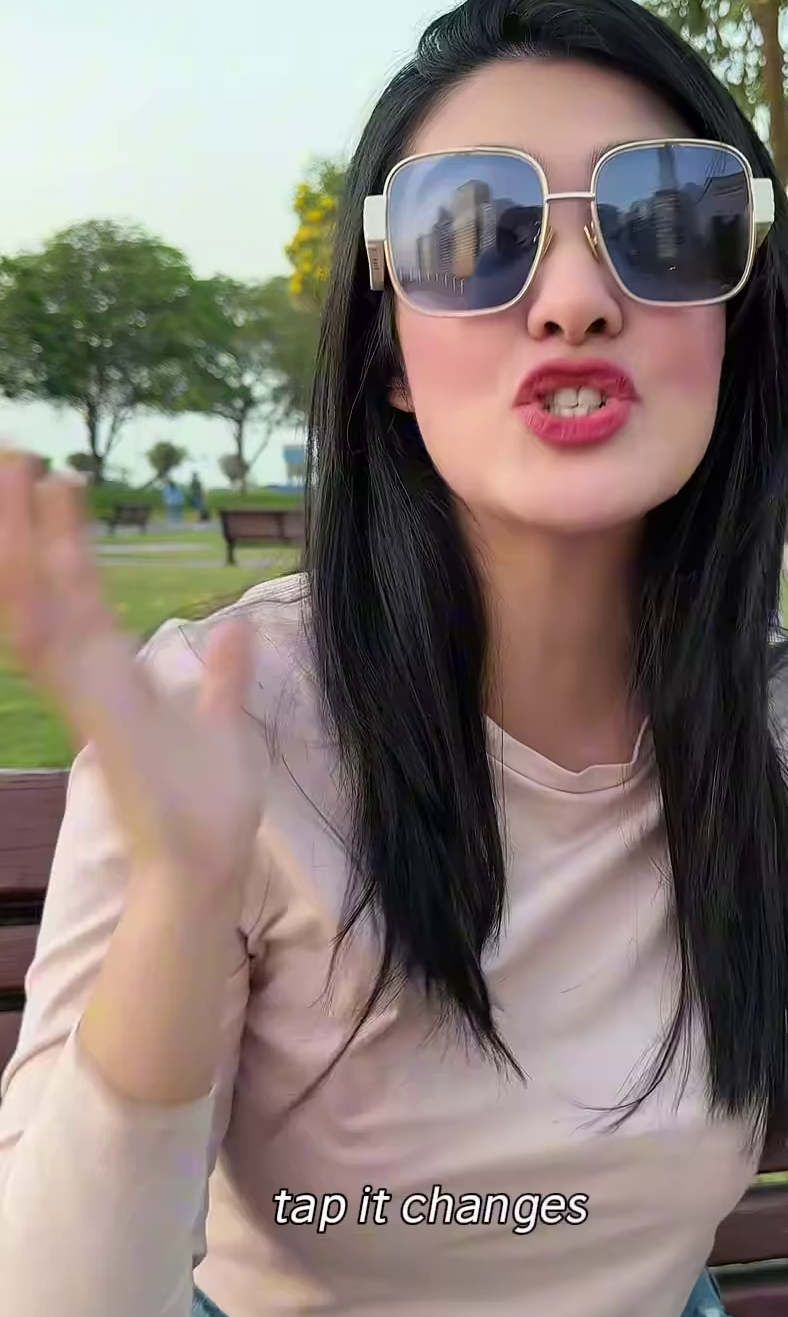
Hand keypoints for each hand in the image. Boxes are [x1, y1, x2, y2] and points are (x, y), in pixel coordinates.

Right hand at [0, 451, 264, 894]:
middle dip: (21, 520)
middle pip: (39, 583)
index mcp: (114, 673)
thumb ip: (224, 675)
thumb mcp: (225, 720)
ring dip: (20, 541)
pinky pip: (51, 650)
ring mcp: (84, 695)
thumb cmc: (209, 804)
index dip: (65, 535)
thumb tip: (237, 630)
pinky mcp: (93, 716)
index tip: (62, 477)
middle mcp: (87, 677)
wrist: (207, 864)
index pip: (79, 588)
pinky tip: (24, 553)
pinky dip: (33, 601)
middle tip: (13, 452)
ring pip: (34, 602)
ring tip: (17, 473)